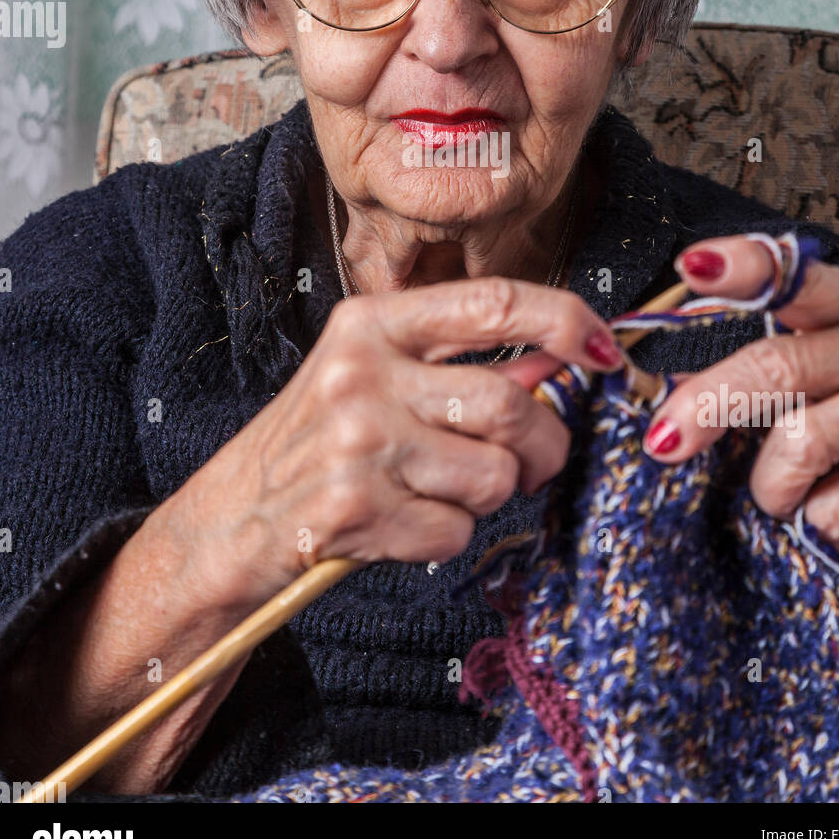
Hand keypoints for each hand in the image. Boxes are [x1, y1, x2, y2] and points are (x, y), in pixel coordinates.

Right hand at [169, 278, 624, 610]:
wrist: (232, 515)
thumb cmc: (319, 437)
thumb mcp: (375, 371)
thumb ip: (457, 358)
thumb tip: (566, 351)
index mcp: (372, 321)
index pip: (494, 301)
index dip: (567, 321)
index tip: (607, 348)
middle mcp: (363, 372)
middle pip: (510, 403)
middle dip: (544, 444)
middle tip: (535, 461)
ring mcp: (357, 442)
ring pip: (494, 476)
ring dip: (488, 497)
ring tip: (444, 491)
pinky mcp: (354, 510)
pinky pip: (455, 532)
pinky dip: (445, 537)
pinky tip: (404, 524)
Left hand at [640, 236, 838, 578]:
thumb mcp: (834, 371)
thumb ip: (770, 369)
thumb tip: (674, 390)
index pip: (798, 279)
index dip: (745, 270)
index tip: (695, 264)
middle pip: (776, 367)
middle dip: (707, 405)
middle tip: (663, 442)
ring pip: (795, 448)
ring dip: (773, 487)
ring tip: (795, 493)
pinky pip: (827, 511)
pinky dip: (818, 524)